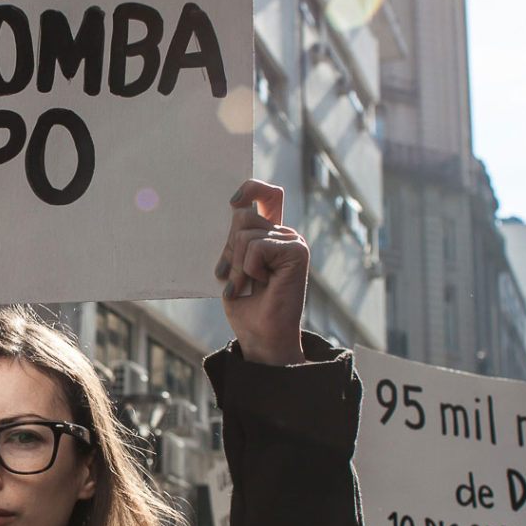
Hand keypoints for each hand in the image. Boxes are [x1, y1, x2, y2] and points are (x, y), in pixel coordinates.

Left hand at [214, 180, 307, 364]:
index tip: (231, 200)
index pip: (267, 195)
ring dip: (236, 264)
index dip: (251, 188)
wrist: (261, 337)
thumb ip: (233, 239)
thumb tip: (232, 210)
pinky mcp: (297, 252)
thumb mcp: (231, 265)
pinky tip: (262, 284)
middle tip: (230, 277)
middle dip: (227, 249)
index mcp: (269, 236)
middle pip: (243, 215)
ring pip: (245, 232)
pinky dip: (249, 269)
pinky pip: (256, 247)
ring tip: (244, 286)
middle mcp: (283, 234)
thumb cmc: (244, 306)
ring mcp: (292, 241)